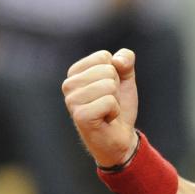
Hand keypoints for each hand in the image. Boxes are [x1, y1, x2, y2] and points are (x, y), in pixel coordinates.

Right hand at [62, 49, 139, 167]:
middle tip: (109, 102)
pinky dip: (114, 111)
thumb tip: (117, 60)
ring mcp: (72, 101)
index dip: (115, 73)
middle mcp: (68, 85)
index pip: (103, 56)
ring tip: (106, 111)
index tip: (109, 89)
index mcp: (75, 72)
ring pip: (109, 85)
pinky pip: (109, 101)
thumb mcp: (125, 78)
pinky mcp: (80, 116)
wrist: (120, 137)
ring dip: (115, 100)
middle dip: (116, 87)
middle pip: (107, 70)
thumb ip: (125, 59)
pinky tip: (106, 119)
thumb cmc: (119, 106)